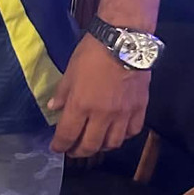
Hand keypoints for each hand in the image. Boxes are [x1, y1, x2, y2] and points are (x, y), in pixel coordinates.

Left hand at [48, 33, 148, 155]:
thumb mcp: (70, 71)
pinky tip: (116, 134)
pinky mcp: (139, 110)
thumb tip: (54, 108)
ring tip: (93, 144)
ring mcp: (123, 115)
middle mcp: (102, 116)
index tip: (56, 148)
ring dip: (101, 147)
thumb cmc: (91, 54)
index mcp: (81, 105)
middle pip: (91, 145)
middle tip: (73, 151)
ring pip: (113, 143)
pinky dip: (122, 138)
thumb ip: (63, 92)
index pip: (68, 134)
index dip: (60, 145)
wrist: (123, 43)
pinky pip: (131, 133)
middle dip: (79, 151)